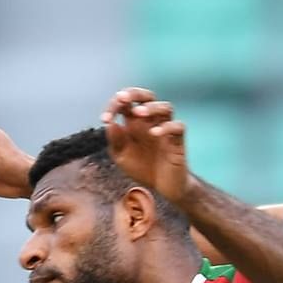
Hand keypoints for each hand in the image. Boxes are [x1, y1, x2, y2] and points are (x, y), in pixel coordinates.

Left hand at [102, 88, 189, 204]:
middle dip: (134, 93)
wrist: (162, 189)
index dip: (114, 105)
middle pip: (147, 96)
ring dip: (152, 107)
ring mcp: (165, 130)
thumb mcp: (122, 157)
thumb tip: (111, 124)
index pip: (126, 104)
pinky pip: (178, 127)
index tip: (105, 119)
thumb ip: (115, 141)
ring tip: (139, 113)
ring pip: (166, 107)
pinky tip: (154, 133)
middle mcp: (151, 122)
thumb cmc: (143, 169)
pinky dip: (167, 127)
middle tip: (123, 98)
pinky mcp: (178, 142)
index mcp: (135, 122)